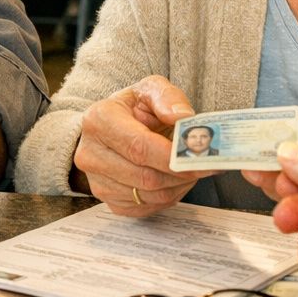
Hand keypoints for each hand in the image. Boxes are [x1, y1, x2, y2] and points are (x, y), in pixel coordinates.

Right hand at [73, 76, 214, 216]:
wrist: (111, 127)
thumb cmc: (134, 108)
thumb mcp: (150, 89)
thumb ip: (168, 98)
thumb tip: (183, 117)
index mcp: (99, 120)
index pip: (139, 147)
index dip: (173, 157)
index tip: (202, 158)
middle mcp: (91, 153)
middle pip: (146, 177)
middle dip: (181, 174)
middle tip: (206, 166)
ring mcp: (96, 180)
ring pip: (149, 195)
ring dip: (178, 186)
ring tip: (190, 169)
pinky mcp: (106, 200)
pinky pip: (145, 207)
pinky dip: (167, 197)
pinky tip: (174, 180)